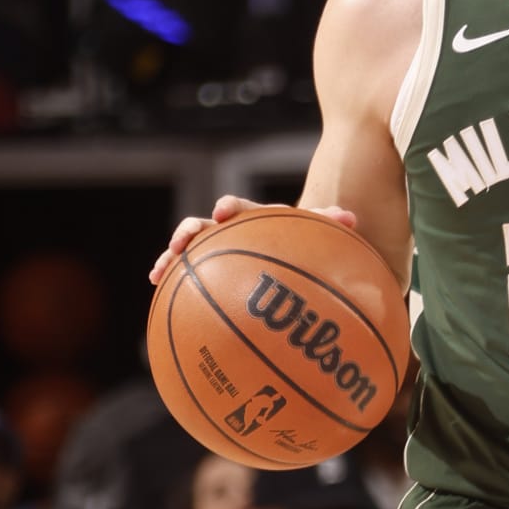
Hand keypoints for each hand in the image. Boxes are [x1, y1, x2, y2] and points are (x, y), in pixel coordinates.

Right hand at [148, 192, 355, 285]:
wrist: (300, 260)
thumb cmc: (312, 251)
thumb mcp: (324, 242)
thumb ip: (331, 228)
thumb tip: (350, 218)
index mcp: (260, 222)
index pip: (244, 211)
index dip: (233, 209)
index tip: (222, 212)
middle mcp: (234, 234)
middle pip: (208, 227)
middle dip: (192, 231)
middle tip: (183, 241)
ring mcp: (219, 254)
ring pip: (191, 252)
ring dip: (172, 258)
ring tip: (158, 272)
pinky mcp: (211, 276)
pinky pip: (190, 282)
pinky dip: (174, 287)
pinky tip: (161, 299)